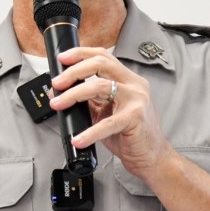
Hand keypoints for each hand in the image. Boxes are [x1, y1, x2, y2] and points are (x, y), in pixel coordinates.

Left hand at [48, 46, 172, 175]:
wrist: (152, 156)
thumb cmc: (131, 134)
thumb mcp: (107, 112)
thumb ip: (90, 100)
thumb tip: (63, 92)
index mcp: (127, 79)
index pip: (103, 56)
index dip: (80, 54)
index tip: (62, 59)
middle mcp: (134, 84)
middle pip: (101, 63)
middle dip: (74, 71)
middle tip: (57, 83)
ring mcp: (136, 99)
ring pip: (100, 85)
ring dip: (74, 94)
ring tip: (59, 104)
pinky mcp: (135, 118)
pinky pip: (107, 123)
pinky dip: (89, 132)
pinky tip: (79, 139)